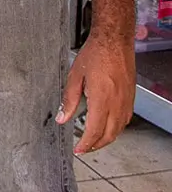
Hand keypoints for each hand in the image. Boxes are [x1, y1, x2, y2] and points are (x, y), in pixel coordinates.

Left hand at [56, 33, 135, 153]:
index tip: (78, 149)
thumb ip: (68, 100)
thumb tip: (62, 117)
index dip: (85, 144)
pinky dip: (116, 129)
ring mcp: (126, 102)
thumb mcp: (74, 76)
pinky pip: (125, 120)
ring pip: (119, 130)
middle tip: (84, 148)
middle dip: (95, 145)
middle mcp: (117, 103)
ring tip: (93, 140)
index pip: (94, 131)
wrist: (114, 42)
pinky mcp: (130, 98)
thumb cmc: (95, 55)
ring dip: (106, 139)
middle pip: (108, 135)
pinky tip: (108, 127)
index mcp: (101, 99)